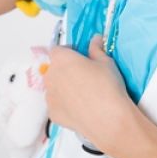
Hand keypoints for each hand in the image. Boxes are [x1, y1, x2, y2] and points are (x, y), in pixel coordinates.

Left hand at [44, 35, 134, 151]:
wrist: (107, 118)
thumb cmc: (107, 84)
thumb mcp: (106, 61)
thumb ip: (96, 48)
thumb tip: (95, 39)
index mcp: (61, 59)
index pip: (57, 50)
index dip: (68, 52)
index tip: (80, 57)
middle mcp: (50, 76)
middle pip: (54, 68)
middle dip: (65, 69)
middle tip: (83, 75)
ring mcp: (49, 97)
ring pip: (54, 87)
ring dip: (63, 86)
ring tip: (82, 93)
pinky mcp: (52, 114)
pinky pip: (56, 103)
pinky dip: (64, 103)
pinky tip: (80, 107)